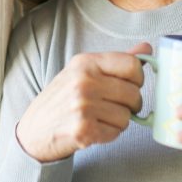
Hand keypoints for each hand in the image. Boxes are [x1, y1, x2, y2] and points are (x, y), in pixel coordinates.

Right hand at [16, 42, 150, 162]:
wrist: (34, 130)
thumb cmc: (62, 99)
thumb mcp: (83, 72)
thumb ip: (116, 62)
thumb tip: (147, 48)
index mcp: (86, 62)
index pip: (132, 65)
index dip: (138, 78)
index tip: (130, 85)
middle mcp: (84, 81)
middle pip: (133, 93)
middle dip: (130, 104)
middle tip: (114, 106)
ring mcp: (83, 106)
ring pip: (127, 116)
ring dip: (118, 121)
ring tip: (99, 117)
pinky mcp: (84, 129)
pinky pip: (116, 132)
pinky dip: (109, 134)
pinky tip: (93, 128)